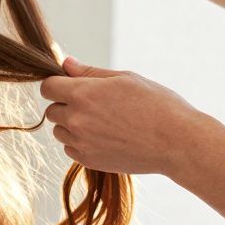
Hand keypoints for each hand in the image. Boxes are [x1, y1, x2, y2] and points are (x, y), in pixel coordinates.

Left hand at [40, 57, 209, 176]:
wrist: (177, 142)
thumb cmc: (156, 105)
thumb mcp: (125, 79)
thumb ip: (90, 72)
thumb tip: (66, 63)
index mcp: (83, 94)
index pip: (47, 87)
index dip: (57, 85)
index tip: (70, 86)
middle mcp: (76, 119)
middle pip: (51, 110)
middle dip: (66, 106)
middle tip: (94, 105)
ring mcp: (80, 142)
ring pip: (60, 131)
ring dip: (72, 126)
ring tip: (103, 122)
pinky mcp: (88, 160)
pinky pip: (70, 149)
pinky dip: (80, 143)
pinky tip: (105, 137)